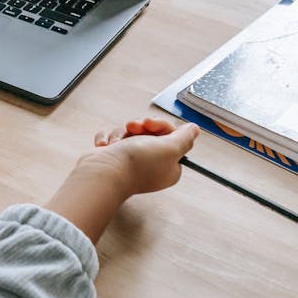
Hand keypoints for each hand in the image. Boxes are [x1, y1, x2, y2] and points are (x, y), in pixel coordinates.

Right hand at [83, 117, 199, 196]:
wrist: (103, 172)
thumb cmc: (136, 164)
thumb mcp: (170, 148)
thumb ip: (185, 138)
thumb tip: (194, 130)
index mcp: (169, 166)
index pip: (171, 137)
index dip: (160, 126)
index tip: (150, 125)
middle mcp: (152, 164)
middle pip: (150, 133)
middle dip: (139, 127)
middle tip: (133, 129)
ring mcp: (131, 161)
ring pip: (129, 134)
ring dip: (121, 133)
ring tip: (117, 143)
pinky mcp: (114, 158)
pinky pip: (113, 139)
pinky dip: (108, 140)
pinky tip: (106, 146)